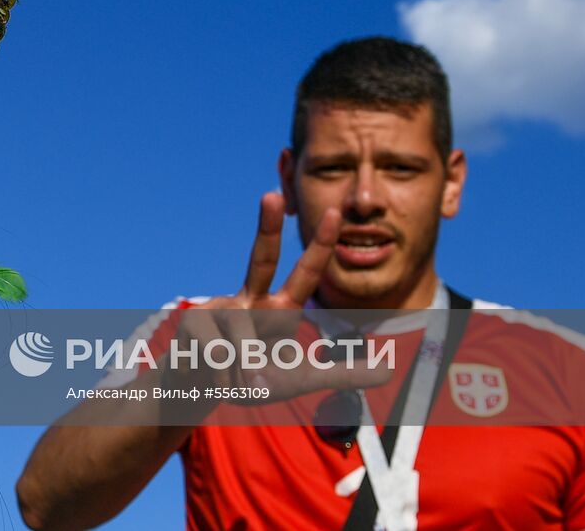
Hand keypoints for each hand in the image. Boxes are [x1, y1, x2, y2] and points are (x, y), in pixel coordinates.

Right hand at [163, 193, 387, 405]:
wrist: (200, 390)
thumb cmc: (251, 379)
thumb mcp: (301, 378)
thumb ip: (342, 373)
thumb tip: (390, 370)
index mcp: (278, 309)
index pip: (305, 273)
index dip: (320, 244)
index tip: (334, 212)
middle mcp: (249, 299)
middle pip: (261, 258)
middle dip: (266, 226)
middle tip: (271, 194)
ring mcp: (220, 306)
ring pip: (242, 337)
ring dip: (245, 371)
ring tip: (240, 382)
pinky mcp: (194, 319)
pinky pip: (218, 350)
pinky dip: (223, 373)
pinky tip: (211, 370)